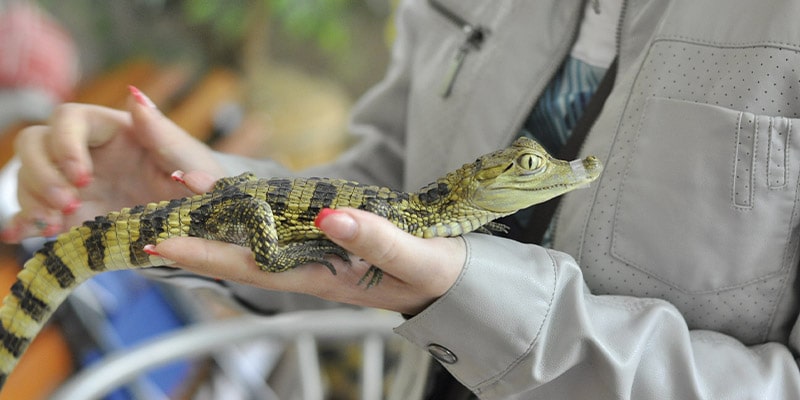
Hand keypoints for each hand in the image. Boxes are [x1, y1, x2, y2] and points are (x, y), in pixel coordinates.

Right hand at [3, 88, 223, 241]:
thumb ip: (161, 131)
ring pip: (28, 178)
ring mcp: (73, 185)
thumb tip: (136, 96)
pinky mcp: (70, 216)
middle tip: (68, 203)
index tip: (82, 174)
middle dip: (41, 173)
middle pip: (35, 143)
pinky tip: (25, 234)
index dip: (64, 143)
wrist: (204, 221)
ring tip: (57, 223)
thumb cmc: (199, 181)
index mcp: (112, 130)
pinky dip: (24, 223)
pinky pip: (33, 214)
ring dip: (32, 199)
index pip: (68, 118)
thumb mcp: (188, 158)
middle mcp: (85, 152)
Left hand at [152, 171, 466, 314]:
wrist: (450, 278)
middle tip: (149, 211)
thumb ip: (374, 240)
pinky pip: (279, 217)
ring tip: (179, 187)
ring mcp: (314, 248)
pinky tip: (233, 189)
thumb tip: (328, 215)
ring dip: (217, 210)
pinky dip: (252, 201)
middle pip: (240, 248)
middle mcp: (307, 263)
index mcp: (320, 276)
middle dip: (195, 230)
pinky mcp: (325, 232)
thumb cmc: (434, 273)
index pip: (250, 266)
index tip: (160, 240)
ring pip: (255, 229)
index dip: (204, 253)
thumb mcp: (413, 258)